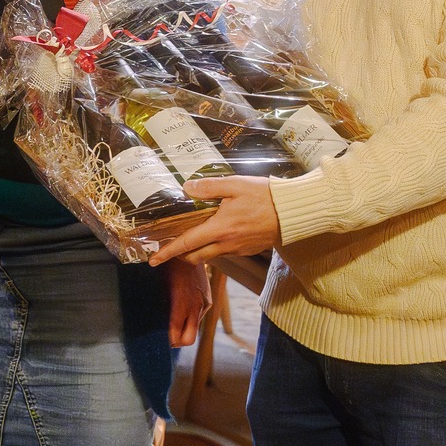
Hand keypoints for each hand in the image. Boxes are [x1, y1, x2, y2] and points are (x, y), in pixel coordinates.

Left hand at [150, 176, 281, 266]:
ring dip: (197, 251)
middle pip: (194, 256)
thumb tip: (186, 188)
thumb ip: (209, 187)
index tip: (153, 260)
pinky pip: (224, 253)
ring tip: (192, 238)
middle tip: (169, 246)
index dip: (168, 252)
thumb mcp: (235, 185)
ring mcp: (237, 249)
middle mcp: (226, 244)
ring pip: (209, 256)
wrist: (292, 212)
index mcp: (220, 228)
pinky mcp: (246, 250)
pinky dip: (213, 247)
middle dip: (179, 254)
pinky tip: (216, 233)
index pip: (187, 244)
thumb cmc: (265, 196)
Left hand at [165, 257, 210, 346]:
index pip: (175, 334)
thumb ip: (157, 302)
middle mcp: (194, 307)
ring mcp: (202, 305)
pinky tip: (180, 314)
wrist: (190, 248)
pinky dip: (189, 321)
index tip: (158, 340)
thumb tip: (147, 318)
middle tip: (165, 338)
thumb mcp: (158, 283)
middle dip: (176, 342)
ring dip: (183, 332)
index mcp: (180, 303)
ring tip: (170, 327)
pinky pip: (198, 319)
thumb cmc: (169, 264)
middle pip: (188, 340)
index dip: (167, 341)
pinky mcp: (207, 301)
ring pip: (194, 330)